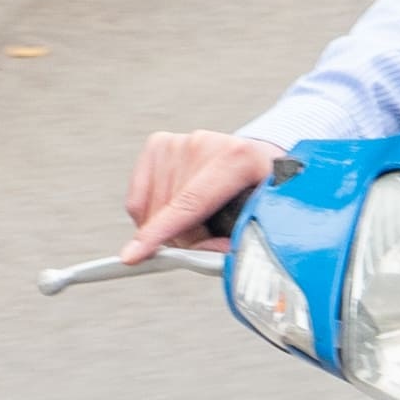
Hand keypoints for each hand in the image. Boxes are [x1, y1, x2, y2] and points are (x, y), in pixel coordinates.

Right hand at [128, 128, 280, 250]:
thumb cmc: (262, 190)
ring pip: (149, 211)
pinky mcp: (157, 145)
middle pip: (169, 214)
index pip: (189, 204)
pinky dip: (150, 218)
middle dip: (183, 240)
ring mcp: (177, 142)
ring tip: (196, 223)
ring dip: (166, 230)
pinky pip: (137, 202)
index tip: (132, 255)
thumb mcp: (266, 213)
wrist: (257, 156)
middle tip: (206, 240)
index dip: (160, 233)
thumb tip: (210, 256)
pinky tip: (173, 213)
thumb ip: (243, 237)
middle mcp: (202, 144)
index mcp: (236, 159)